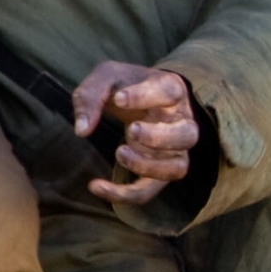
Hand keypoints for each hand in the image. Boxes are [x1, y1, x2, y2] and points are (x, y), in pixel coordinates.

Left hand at [69, 61, 199, 203]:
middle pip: (188, 135)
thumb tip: (83, 130)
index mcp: (171, 90)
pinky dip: (125, 194)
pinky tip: (95, 186)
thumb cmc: (124, 86)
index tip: (118, 99)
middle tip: (131, 130)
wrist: (137, 97)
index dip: (145, 97)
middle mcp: (180, 122)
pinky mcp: (157, 170)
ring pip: (177, 167)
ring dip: (148, 166)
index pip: (170, 92)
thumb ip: (91, 96)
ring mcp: (173, 149)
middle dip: (160, 137)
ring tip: (120, 152)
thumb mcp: (106, 77)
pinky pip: (149, 190)